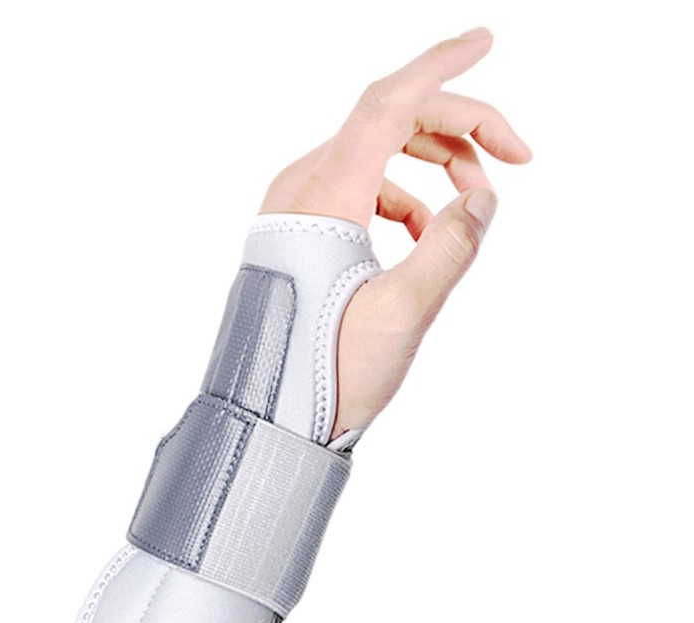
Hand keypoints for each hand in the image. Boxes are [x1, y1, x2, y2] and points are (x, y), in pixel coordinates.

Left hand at [259, 27, 531, 438]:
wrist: (271, 416)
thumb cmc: (328, 374)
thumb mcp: (403, 313)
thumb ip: (451, 249)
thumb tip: (485, 200)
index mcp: (324, 199)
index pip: (387, 105)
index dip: (440, 66)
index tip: (486, 42)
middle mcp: (302, 190)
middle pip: (388, 124)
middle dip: (457, 130)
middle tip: (516, 156)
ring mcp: (296, 211)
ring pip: (374, 156)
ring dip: (431, 167)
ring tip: (474, 206)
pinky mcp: (299, 233)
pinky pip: (358, 191)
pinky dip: (401, 199)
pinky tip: (425, 235)